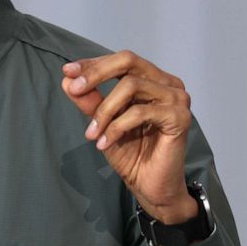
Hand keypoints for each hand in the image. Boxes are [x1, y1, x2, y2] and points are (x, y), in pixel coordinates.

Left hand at [61, 50, 197, 223]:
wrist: (149, 185)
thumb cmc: (131, 153)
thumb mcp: (102, 123)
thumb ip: (89, 101)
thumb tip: (67, 80)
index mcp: (152, 80)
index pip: (121, 60)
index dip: (93, 64)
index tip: (66, 72)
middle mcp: (168, 83)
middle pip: (128, 61)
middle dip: (96, 74)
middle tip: (75, 90)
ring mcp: (177, 98)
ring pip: (131, 86)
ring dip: (104, 110)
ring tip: (91, 134)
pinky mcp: (180, 117)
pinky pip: (140, 112)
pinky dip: (116, 127)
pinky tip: (105, 143)